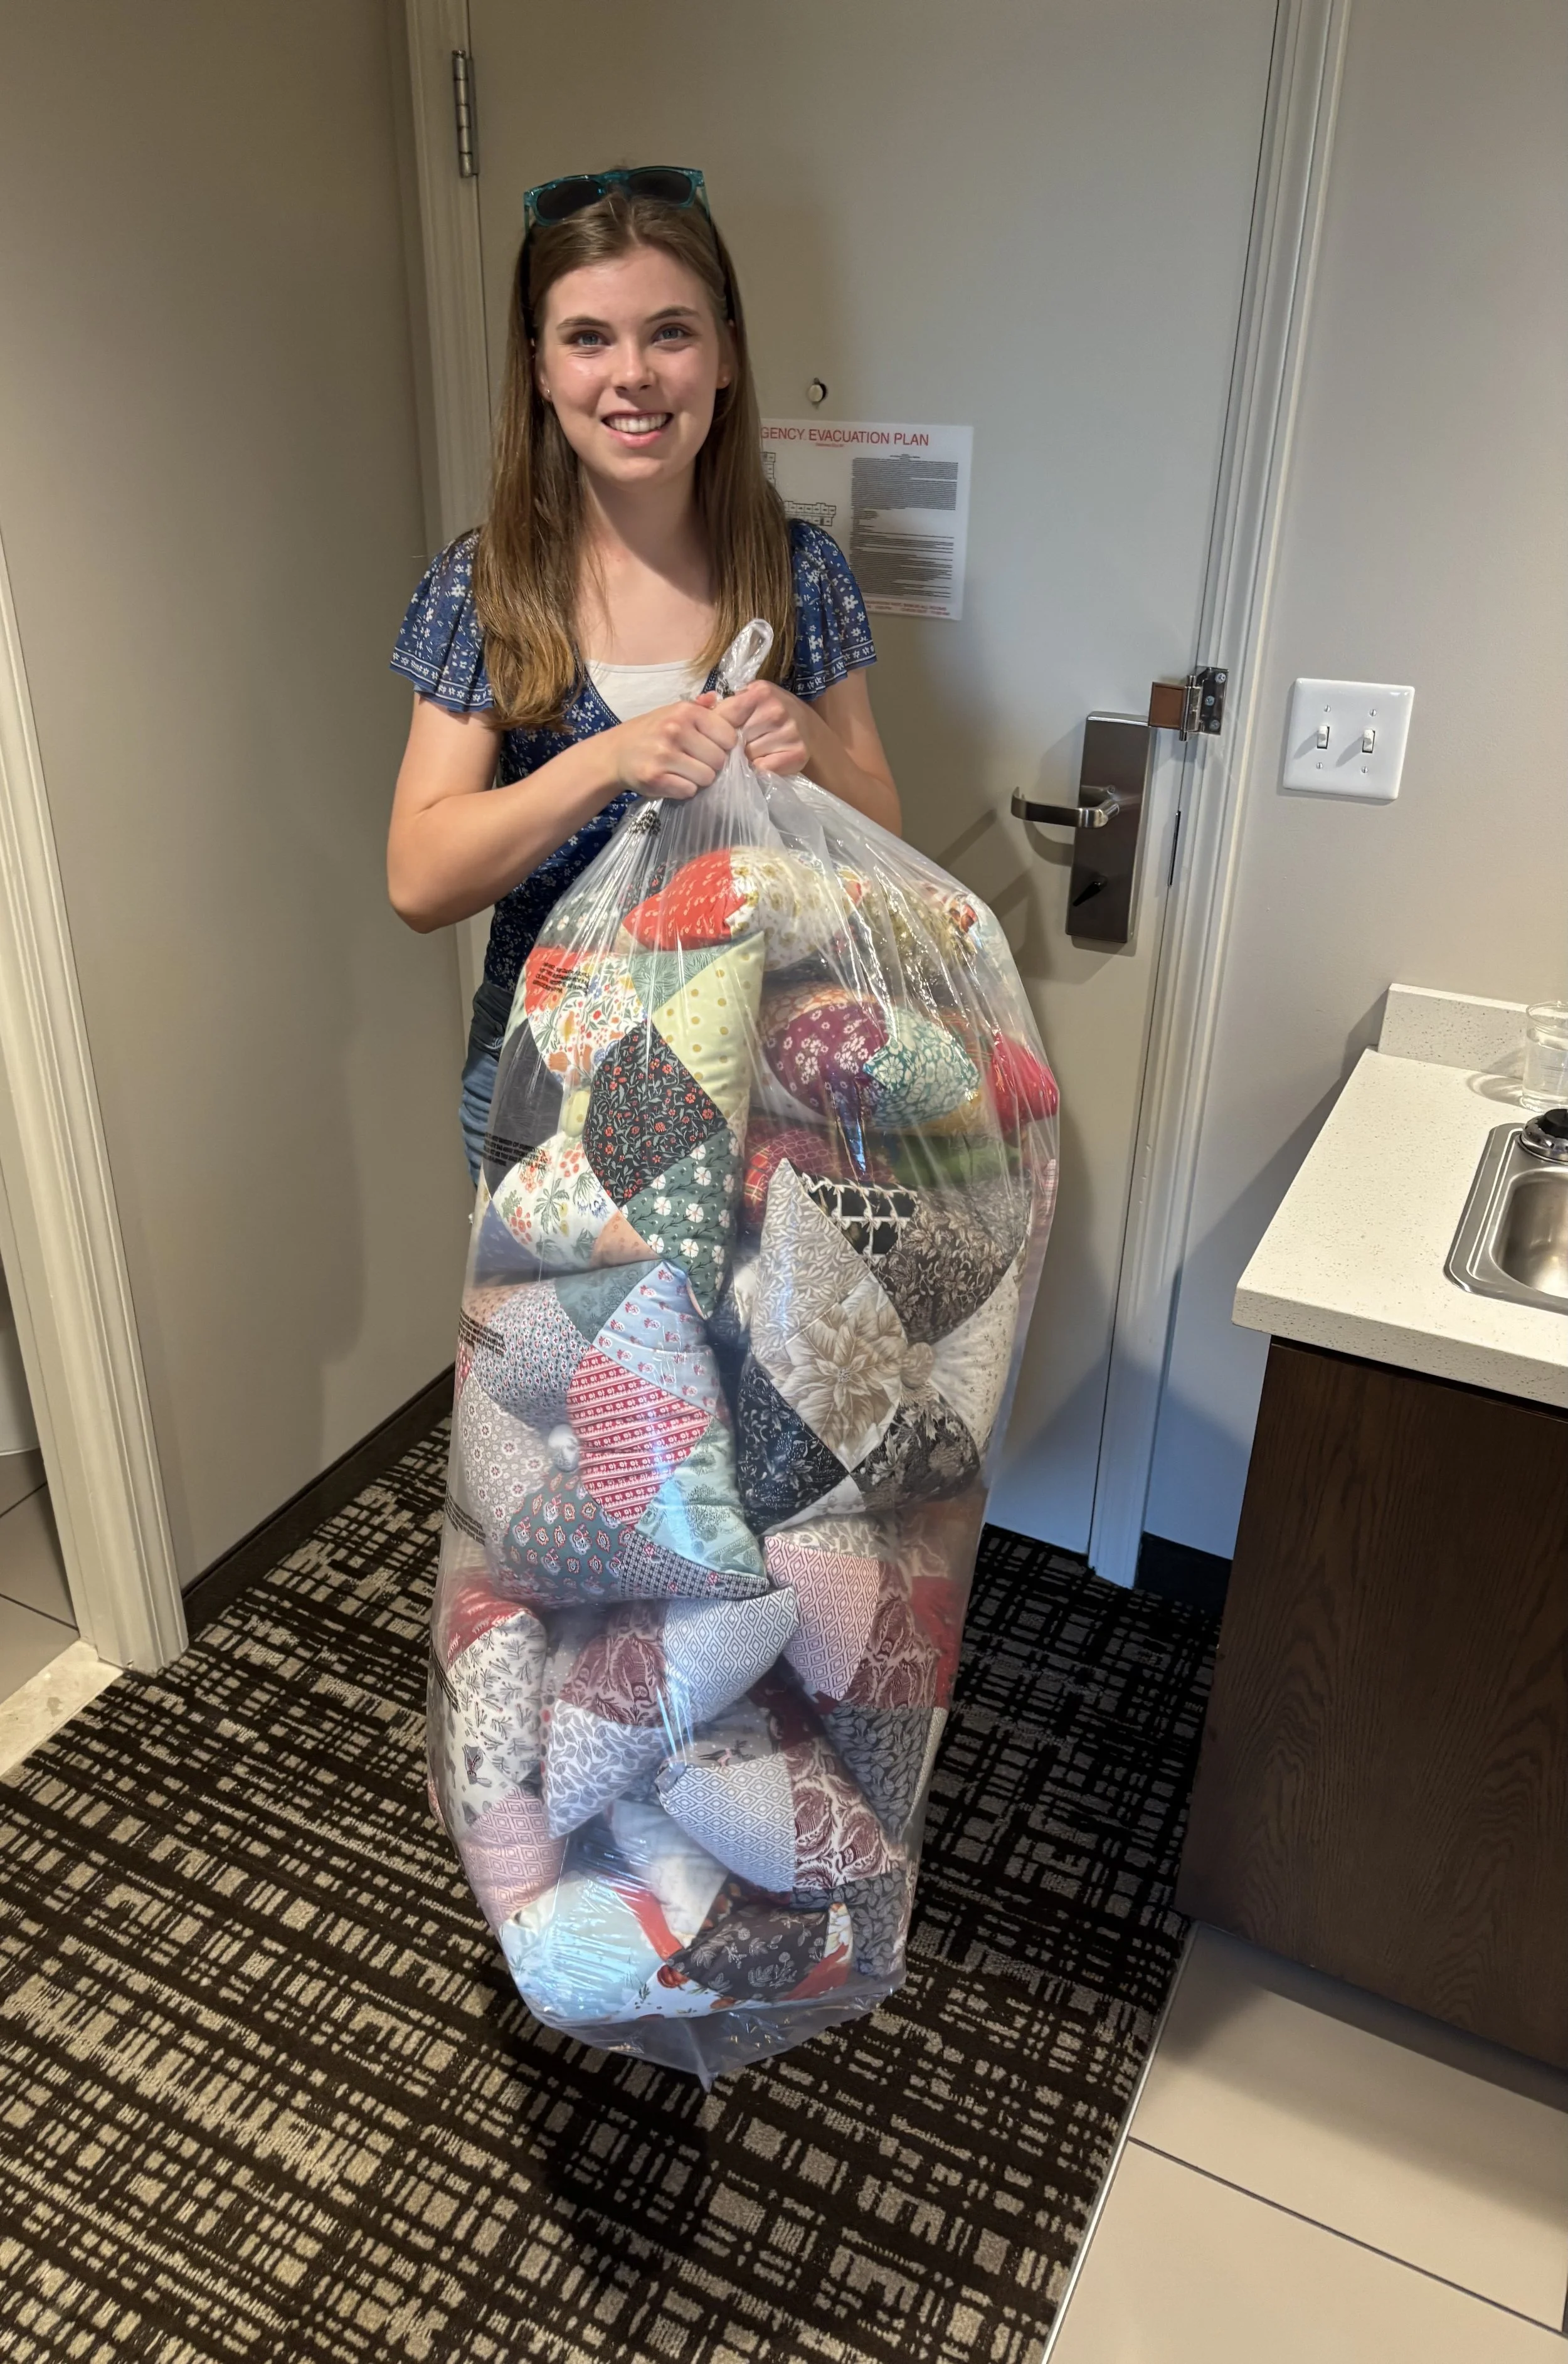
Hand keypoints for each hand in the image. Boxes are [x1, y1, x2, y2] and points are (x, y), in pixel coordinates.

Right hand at [611, 693, 739, 799]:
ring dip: (698, 778)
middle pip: (719, 760)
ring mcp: (663, 754)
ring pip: (706, 778)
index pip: (728, 736)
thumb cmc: (652, 732)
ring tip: (683, 770)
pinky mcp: (655, 777)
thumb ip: (705, 709)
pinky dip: (683, 789)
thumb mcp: (676, 713)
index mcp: (685, 711)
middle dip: (710, 764)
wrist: (616, 752)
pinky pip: (689, 790)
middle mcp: (675, 729)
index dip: (723, 746)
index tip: (709, 746)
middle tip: (693, 760)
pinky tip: (672, 779)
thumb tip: (737, 698)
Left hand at [717, 681, 817, 775]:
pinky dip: (760, 768)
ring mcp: (788, 733)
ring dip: (747, 758)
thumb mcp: (748, 699)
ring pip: (748, 756)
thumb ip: (723, 703)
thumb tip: (700, 703)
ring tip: (756, 750)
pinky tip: (766, 759)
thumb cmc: (771, 711)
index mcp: (760, 693)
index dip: (718, 731)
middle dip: (733, 745)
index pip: (724, 717)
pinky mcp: (797, 753)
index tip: (720, 735)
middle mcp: (775, 711)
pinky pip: (763, 769)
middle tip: (742, 743)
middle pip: (735, 740)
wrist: (809, 726)